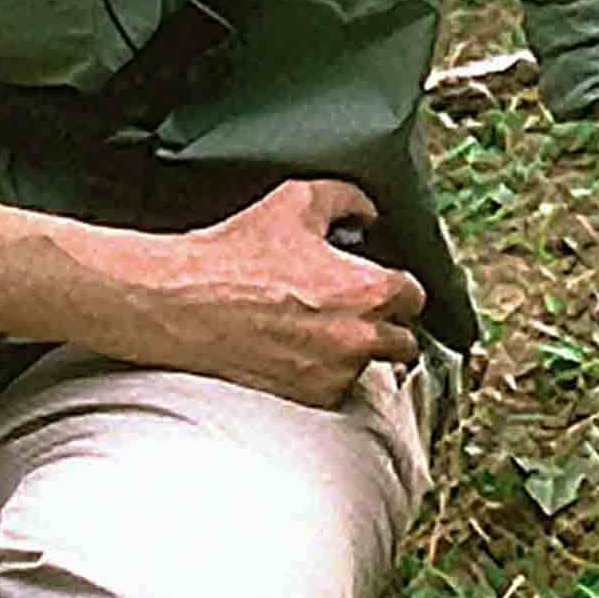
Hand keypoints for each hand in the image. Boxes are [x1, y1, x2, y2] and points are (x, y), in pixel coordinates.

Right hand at [137, 178, 427, 406]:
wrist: (183, 304)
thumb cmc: (236, 255)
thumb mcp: (297, 201)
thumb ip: (348, 199)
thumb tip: (369, 213)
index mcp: (368, 291)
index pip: (415, 297)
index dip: (398, 287)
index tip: (382, 285)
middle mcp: (360, 339)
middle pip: (404, 342)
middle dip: (387, 325)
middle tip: (358, 311)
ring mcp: (335, 374)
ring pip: (370, 367)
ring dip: (356, 352)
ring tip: (322, 330)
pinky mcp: (308, 398)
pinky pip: (337, 389)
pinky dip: (327, 374)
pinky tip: (300, 350)